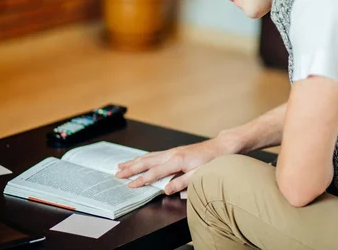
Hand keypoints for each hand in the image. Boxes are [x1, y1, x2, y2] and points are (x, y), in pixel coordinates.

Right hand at [115, 139, 230, 194]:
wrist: (220, 147)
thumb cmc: (211, 161)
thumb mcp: (198, 175)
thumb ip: (181, 183)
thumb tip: (165, 190)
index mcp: (176, 161)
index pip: (154, 173)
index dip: (141, 180)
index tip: (130, 185)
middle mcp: (172, 154)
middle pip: (147, 162)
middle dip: (131, 168)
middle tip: (117, 173)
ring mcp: (172, 151)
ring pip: (149, 156)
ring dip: (134, 161)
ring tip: (121, 165)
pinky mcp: (174, 151)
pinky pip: (155, 154)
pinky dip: (144, 157)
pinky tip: (139, 159)